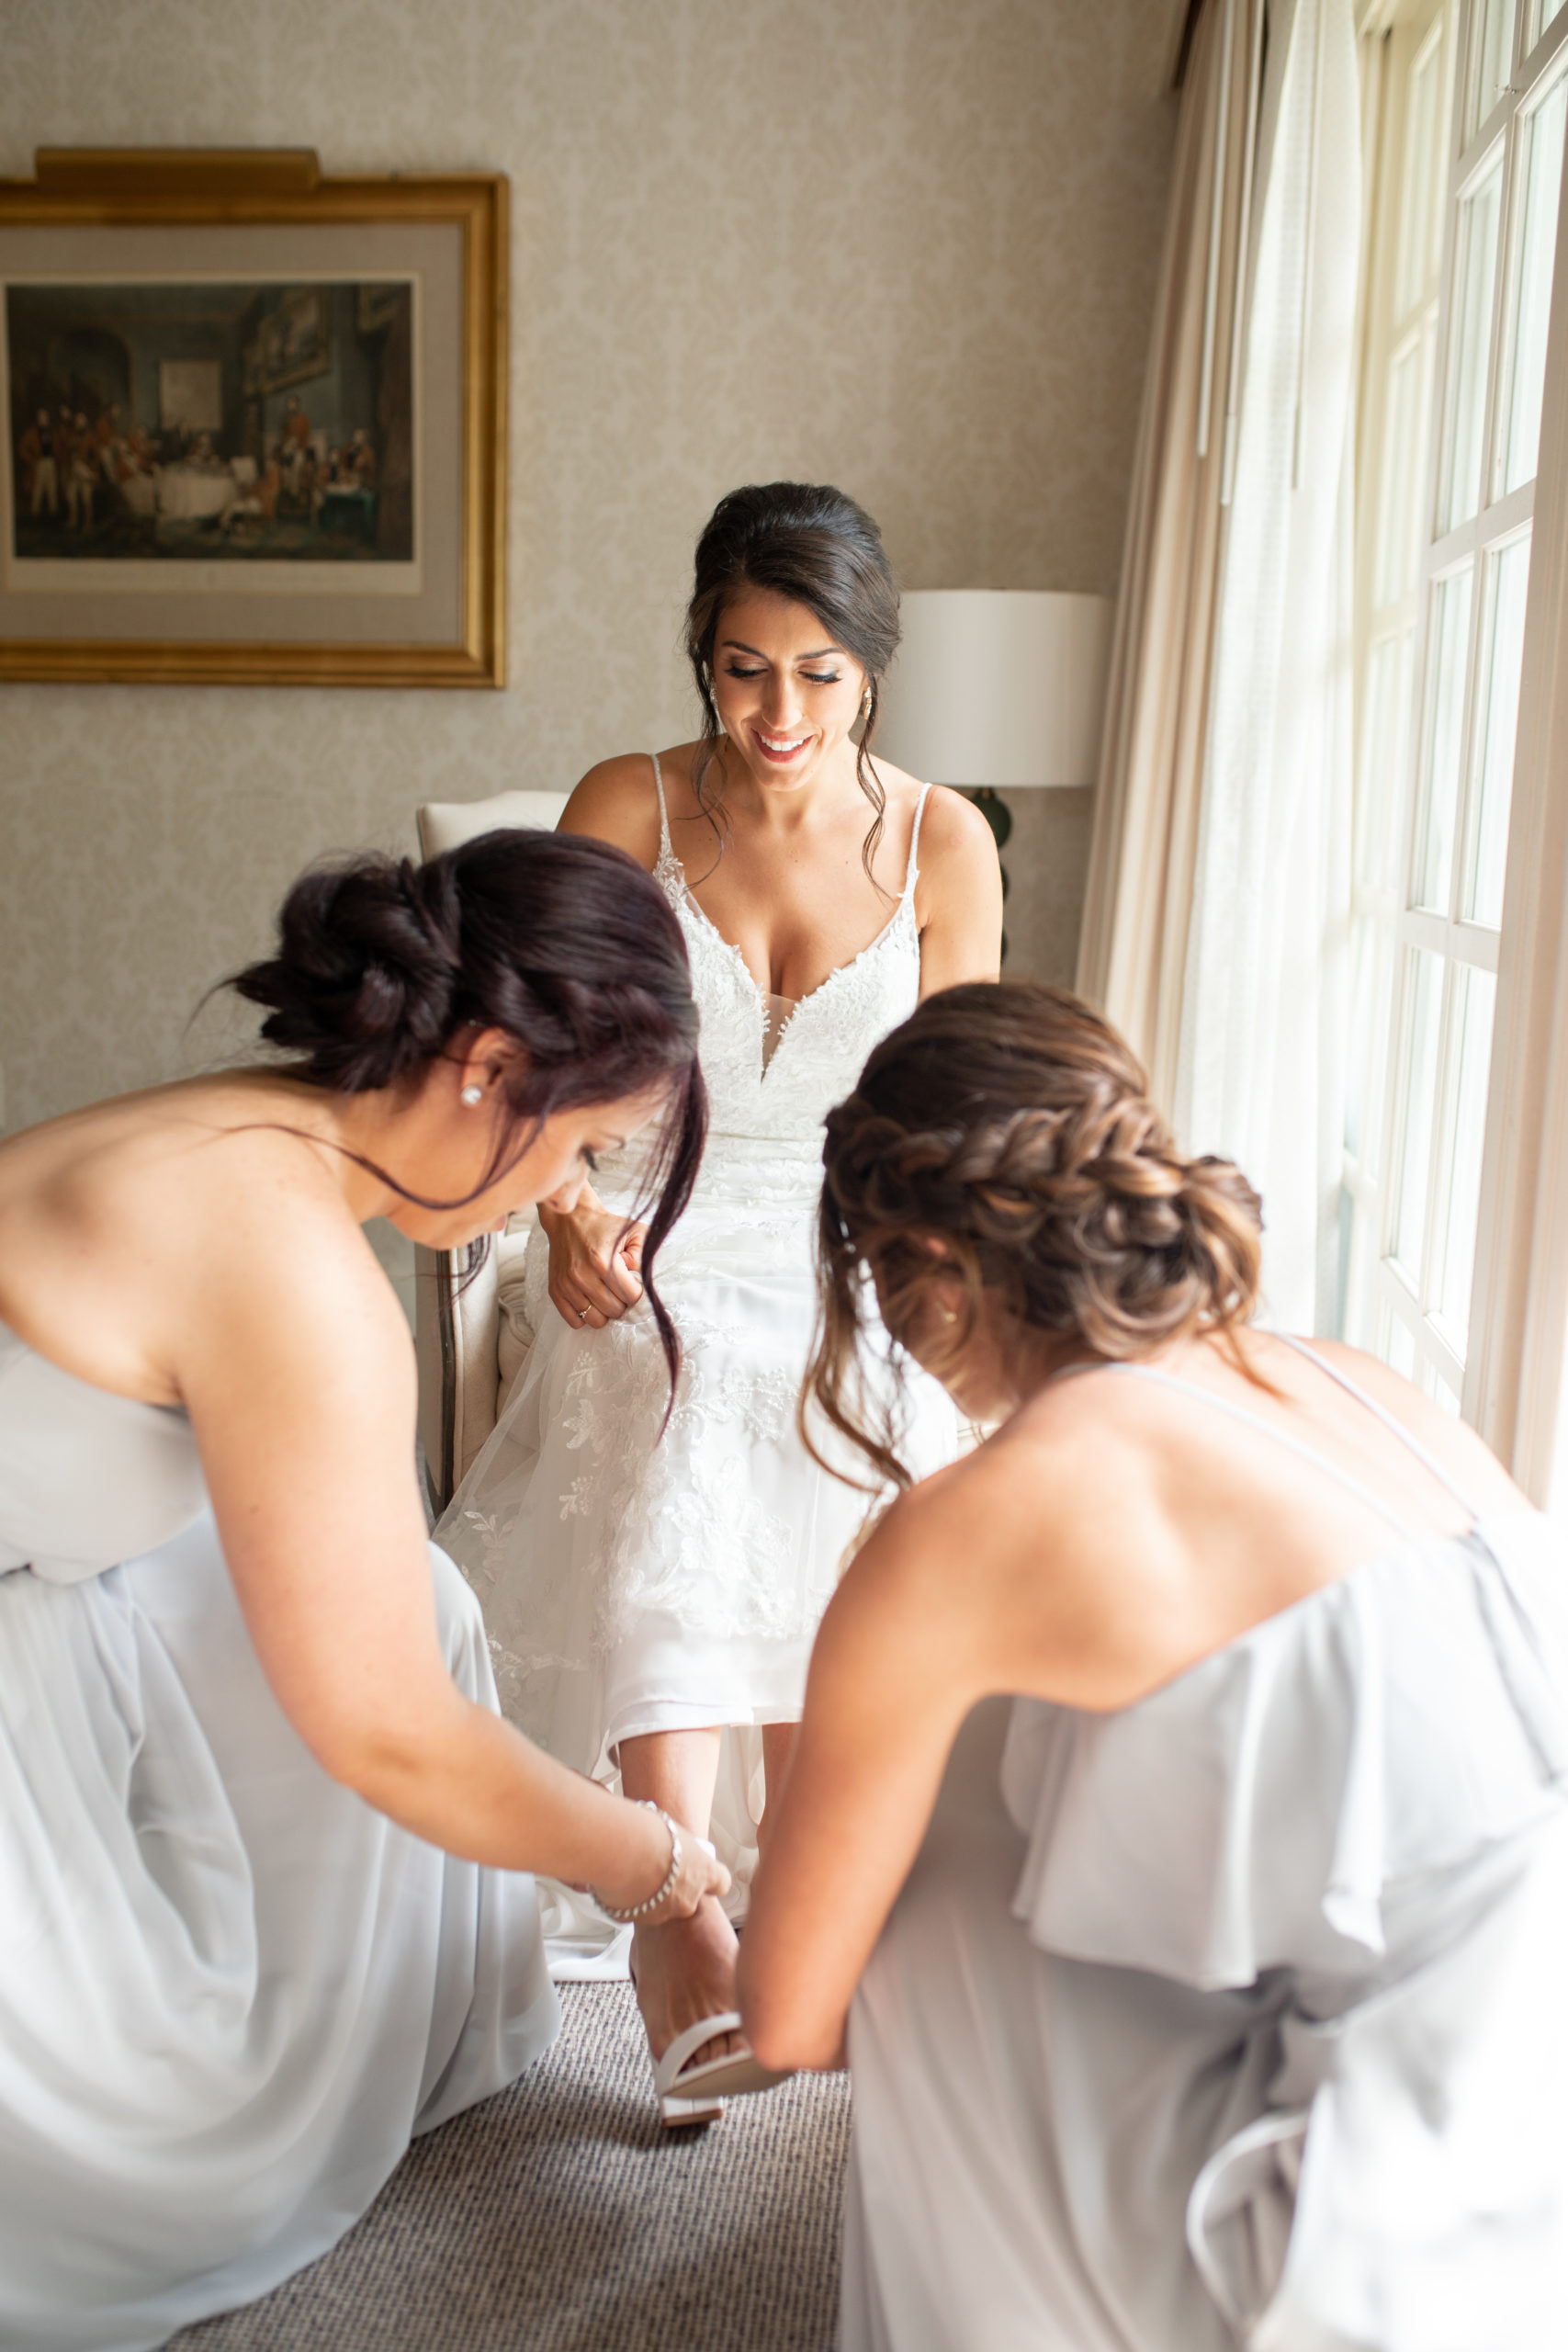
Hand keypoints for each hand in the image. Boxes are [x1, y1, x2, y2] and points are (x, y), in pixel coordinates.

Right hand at [542, 1201, 646, 1329]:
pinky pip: (575, 1321)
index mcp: (604, 1261)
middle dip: (621, 1302)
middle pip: (614, 1311)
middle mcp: (583, 1275)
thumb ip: (645, 1254)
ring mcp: (567, 1285)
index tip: (632, 1282)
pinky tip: (589, 1299)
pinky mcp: (555, 1290)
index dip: (636, 1291)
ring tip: (604, 1294)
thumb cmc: (604, 1226)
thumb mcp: (633, 1230)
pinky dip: (584, 1315)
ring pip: (596, 1320)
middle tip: (618, 1288)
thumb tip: (640, 1278)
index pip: (631, 1296)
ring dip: (604, 1311)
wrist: (569, 1218)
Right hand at [584, 1803, 730, 1922]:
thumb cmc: (648, 1834)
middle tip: (657, 1869)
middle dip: (674, 1889)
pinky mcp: (638, 1920)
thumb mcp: (672, 1831)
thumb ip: (677, 1845)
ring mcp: (663, 1913)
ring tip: (633, 1872)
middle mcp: (688, 1899)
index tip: (701, 1871)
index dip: (711, 1878)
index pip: (721, 1883)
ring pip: (661, 1908)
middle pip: (688, 1898)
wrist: (619, 1851)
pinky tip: (620, 1884)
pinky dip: (630, 1903)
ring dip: (650, 1896)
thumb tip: (670, 1842)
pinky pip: (636, 1912)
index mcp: (703, 1873)